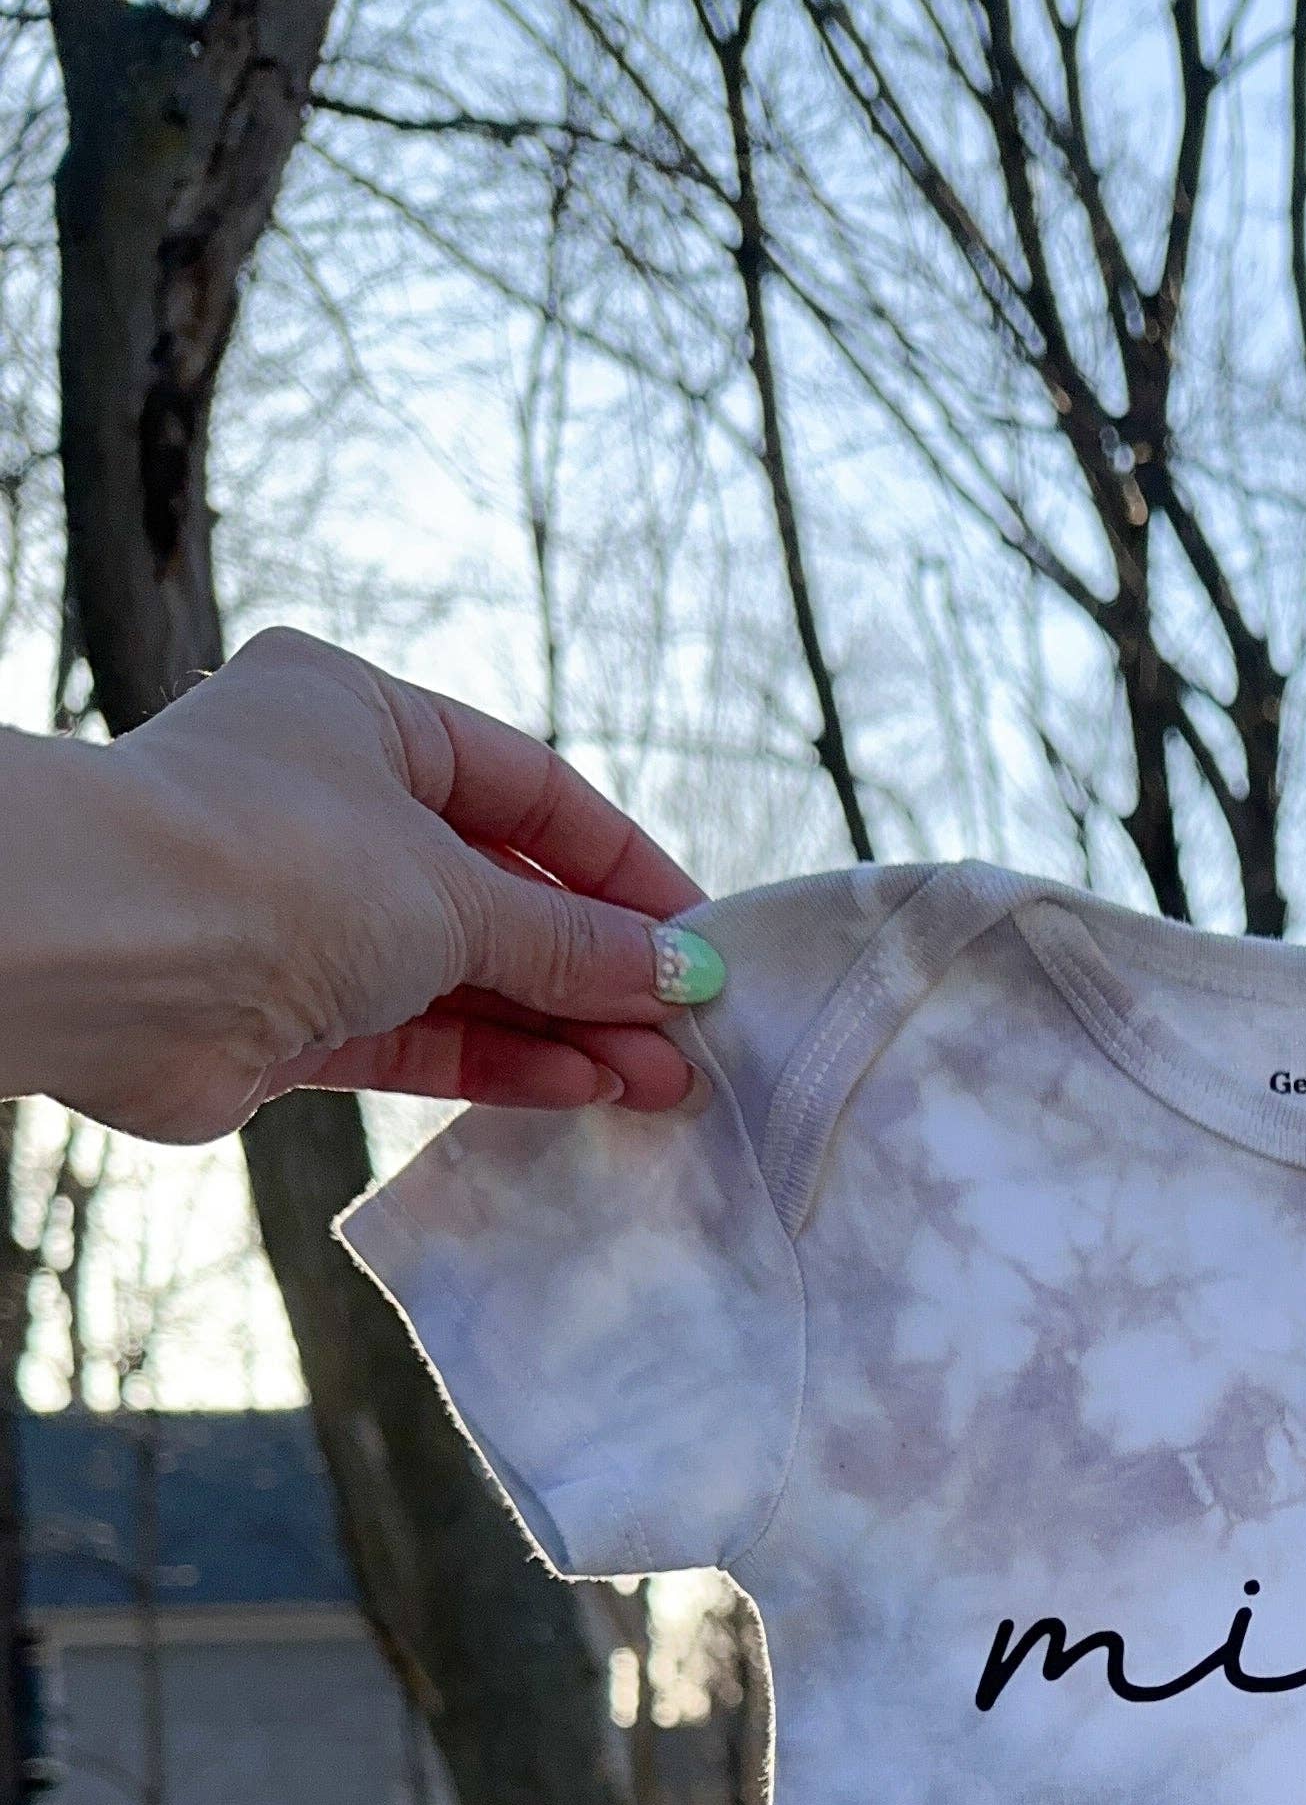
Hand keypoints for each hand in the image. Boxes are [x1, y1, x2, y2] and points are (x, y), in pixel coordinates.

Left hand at [9, 625, 722, 1141]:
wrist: (107, 957)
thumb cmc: (277, 862)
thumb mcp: (455, 891)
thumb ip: (572, 941)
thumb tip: (678, 976)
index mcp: (357, 717)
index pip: (526, 787)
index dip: (621, 865)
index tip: (699, 938)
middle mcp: (327, 805)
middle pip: (497, 889)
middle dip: (596, 966)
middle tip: (687, 1034)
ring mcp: (303, 914)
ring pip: (460, 972)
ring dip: (559, 1025)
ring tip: (654, 1081)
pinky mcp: (282, 1014)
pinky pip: (412, 1035)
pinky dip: (493, 1060)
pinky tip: (577, 1088)